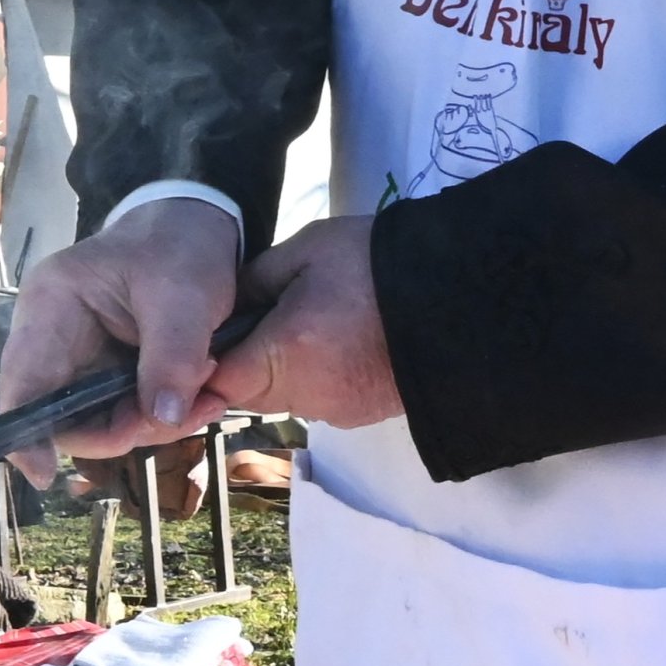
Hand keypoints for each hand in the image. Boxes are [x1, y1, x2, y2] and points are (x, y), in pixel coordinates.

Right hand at [0, 200, 239, 482]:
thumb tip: (163, 418)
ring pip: (98, 421)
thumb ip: (173, 355)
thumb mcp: (185, 295)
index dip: (26, 434)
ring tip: (208, 396)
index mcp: (53, 308)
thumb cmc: (180, 246)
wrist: (198, 224)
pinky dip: (162, 413)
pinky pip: (123, 411)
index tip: (43, 474)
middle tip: (183, 415)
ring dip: (152, 423)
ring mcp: (80, 358)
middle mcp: (54, 339)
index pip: (22, 384)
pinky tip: (203, 396)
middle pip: (63, 415)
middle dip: (123, 428)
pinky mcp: (107, 371)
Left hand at [212, 215, 401, 428]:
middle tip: (267, 314)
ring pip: (283, 397)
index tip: (212, 332)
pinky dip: (317, 375)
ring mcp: (334, 412)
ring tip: (312, 323)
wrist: (460, 300)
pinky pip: (317, 399)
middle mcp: (303, 396)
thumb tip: (228, 303)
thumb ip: (255, 279)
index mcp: (282, 355)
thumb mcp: (307, 249)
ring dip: (282, 368)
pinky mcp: (360, 416)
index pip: (215, 382)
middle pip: (247, 393)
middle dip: (246, 360)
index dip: (205, 361)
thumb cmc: (375, 265)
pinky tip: (340, 341)